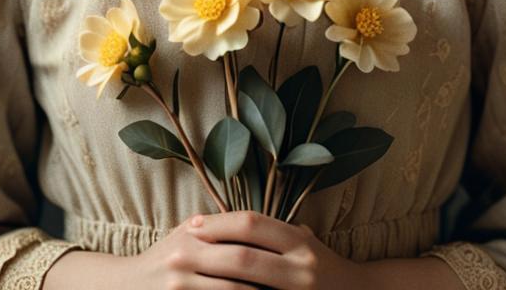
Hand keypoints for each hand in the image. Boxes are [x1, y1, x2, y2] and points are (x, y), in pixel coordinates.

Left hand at [182, 209, 362, 289]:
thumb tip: (229, 222)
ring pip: (246, 286)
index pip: (253, 224)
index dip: (220, 222)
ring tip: (188, 274)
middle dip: (210, 250)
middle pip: (245, 254)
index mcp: (299, 242)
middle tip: (182, 247)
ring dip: (214, 281)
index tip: (194, 224)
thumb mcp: (306, 242)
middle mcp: (300, 266)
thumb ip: (275, 233)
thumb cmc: (324, 268)